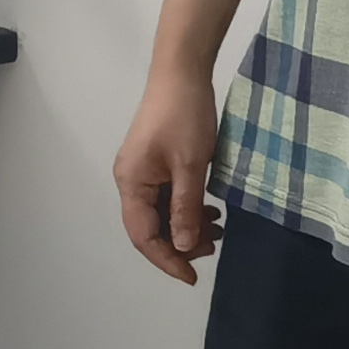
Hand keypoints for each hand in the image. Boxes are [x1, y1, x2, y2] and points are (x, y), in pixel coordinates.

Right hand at [112, 67, 223, 281]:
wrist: (181, 72)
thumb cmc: (185, 116)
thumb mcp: (190, 166)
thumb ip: (186, 208)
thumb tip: (182, 246)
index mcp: (131, 183)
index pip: (144, 236)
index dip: (167, 260)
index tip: (193, 276)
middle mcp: (130, 181)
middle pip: (150, 226)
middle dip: (180, 243)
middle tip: (214, 246)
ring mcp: (142, 171)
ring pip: (161, 212)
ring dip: (186, 225)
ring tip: (217, 229)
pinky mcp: (155, 162)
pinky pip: (167, 196)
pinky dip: (187, 208)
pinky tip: (210, 209)